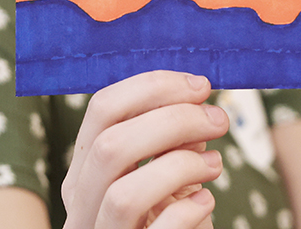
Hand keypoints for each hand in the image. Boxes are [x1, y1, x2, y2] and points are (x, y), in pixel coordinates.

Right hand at [61, 71, 228, 228]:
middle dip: (173, 120)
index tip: (199, 85)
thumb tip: (196, 96)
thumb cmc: (167, 221)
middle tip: (218, 119)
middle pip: (110, 146)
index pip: (102, 110)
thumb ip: (169, 140)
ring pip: (124, 195)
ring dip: (179, 167)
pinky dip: (187, 212)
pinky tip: (206, 202)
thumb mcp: (163, 176)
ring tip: (214, 164)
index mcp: (85, 172)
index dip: (153, 87)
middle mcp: (82, 206)